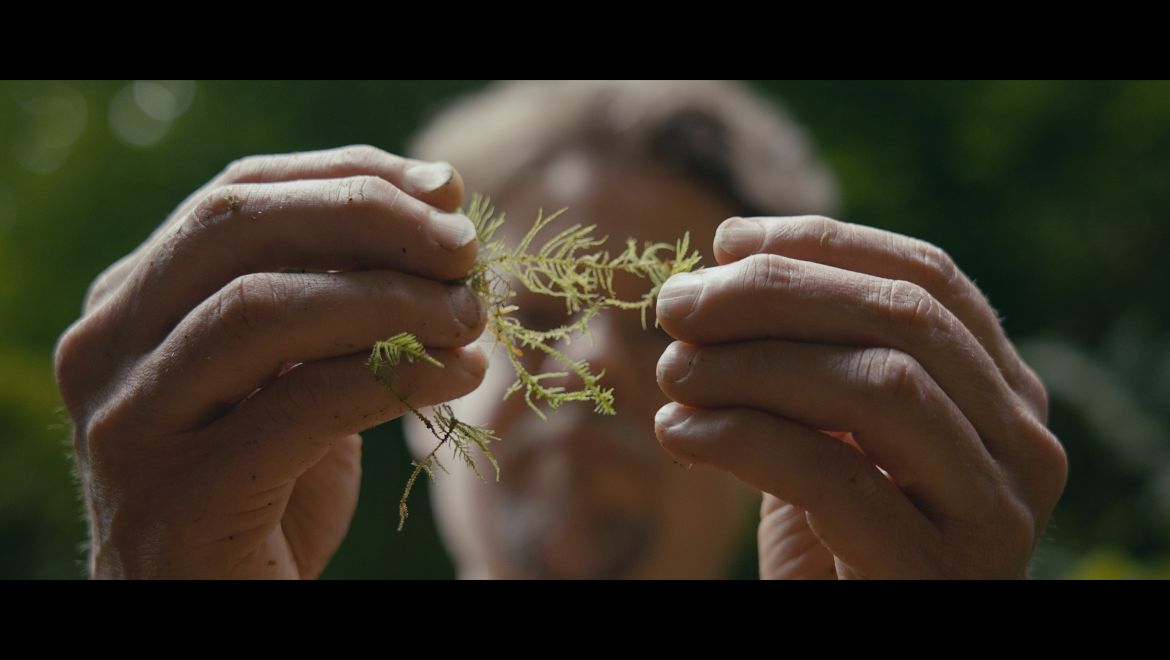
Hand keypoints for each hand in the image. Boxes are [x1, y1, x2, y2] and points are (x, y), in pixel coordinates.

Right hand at [53, 146, 487, 577]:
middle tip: (463, 246)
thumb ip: (329, 298)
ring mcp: (132, 421)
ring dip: (388, 301)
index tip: (446, 190)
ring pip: (260, 310)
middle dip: (367, 217)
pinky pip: (299, 406)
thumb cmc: (263, 487)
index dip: (350, 176)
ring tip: (469, 315)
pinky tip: (460, 374)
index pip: (238, 195)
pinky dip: (394, 378)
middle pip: (236, 227)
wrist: (210, 605)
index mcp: (132, 301)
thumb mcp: (292, 373)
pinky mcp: (178, 495)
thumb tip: (434, 212)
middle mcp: (108, 347)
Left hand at [653, 215, 1065, 578]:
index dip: (823, 246)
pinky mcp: (938, 574)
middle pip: (903, 320)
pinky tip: (677, 433)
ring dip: (753, 365)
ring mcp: (993, 513)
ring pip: (877, 387)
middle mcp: (1023, 445)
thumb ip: (814, 352)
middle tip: (677, 304)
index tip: (727, 241)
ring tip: (673, 371)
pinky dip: (740, 440)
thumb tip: (730, 252)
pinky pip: (832, 477)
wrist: (851, 630)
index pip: (927, 279)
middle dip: (775, 295)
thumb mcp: (832, 429)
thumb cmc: (838, 538)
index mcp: (1004, 393)